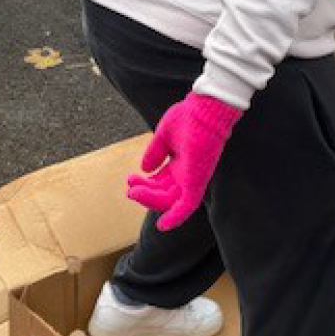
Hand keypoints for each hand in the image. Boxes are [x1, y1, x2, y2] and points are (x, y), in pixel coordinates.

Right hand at [126, 94, 245, 230]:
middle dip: (144, 193)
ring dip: (150, 200)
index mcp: (180, 164)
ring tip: (133, 192)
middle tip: (129, 190)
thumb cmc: (188, 117)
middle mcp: (187, 174)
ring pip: (170, 201)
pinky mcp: (197, 181)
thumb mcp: (163, 135)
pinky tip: (162, 225)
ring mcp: (192, 179)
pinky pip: (187, 206)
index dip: (144, 184)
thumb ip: (154, 152)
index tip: (129, 179)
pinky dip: (175, 217)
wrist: (205, 110)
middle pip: (163, 194)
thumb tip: (144, 169)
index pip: (161, 182)